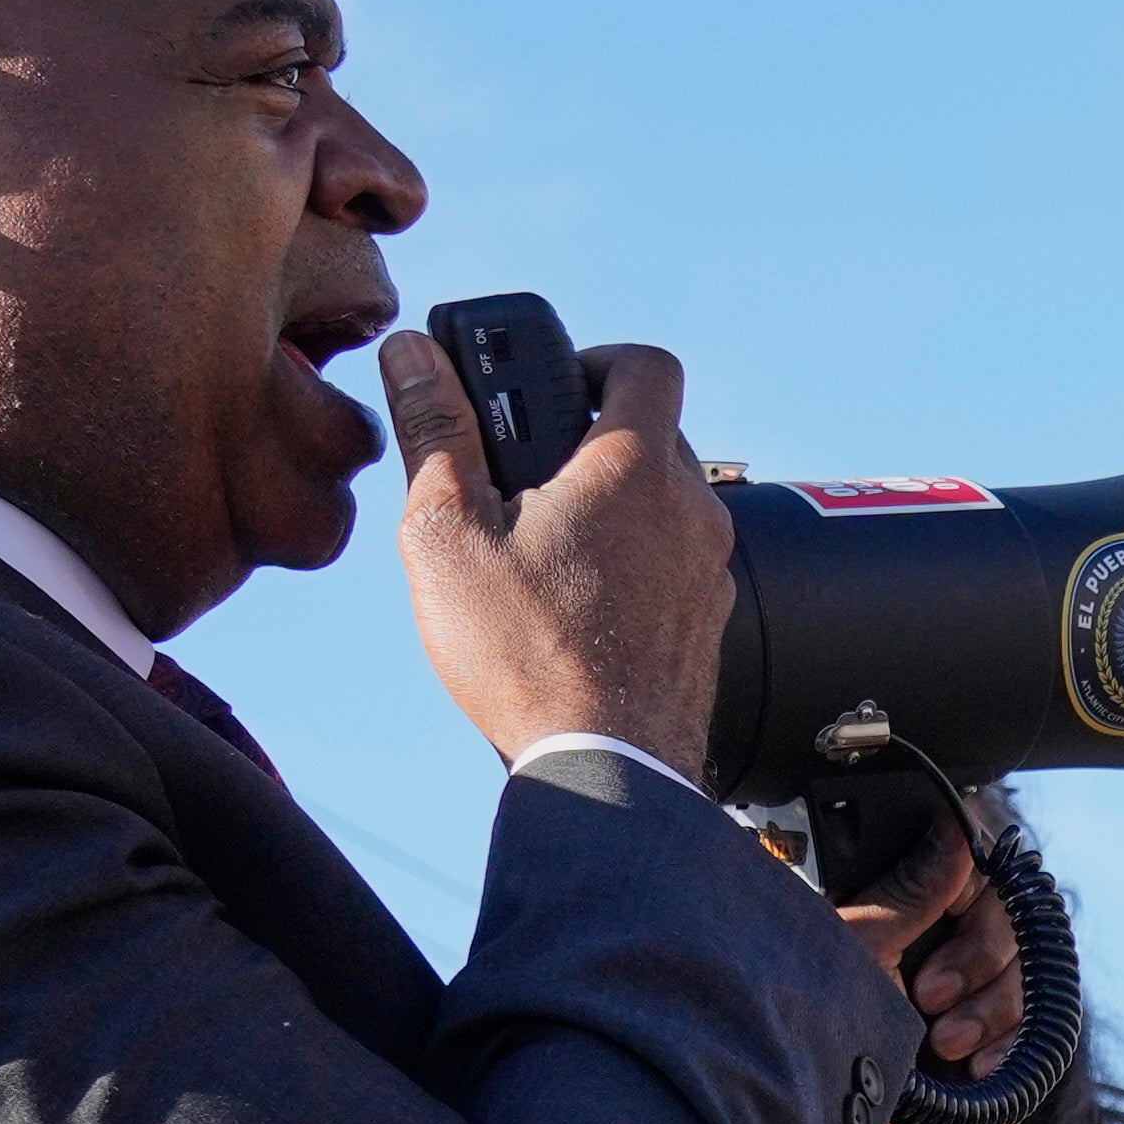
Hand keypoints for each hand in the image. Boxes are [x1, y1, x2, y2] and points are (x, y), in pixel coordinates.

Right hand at [373, 325, 732, 777]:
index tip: (550, 383)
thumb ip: (433, 430)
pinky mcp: (709, 625)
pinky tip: (576, 607)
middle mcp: (692, 509)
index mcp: (635, 468)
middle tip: (524, 478)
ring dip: (611, 509)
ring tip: (542, 552)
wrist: (607, 769)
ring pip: (664, 505)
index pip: (645, 364)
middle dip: (590, 441)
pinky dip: (633, 566)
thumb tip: (413, 355)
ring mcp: (710, 571)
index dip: (596, 358)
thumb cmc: (528, 656)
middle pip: (653, 436)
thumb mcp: (448, 532)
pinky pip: (674, 566)